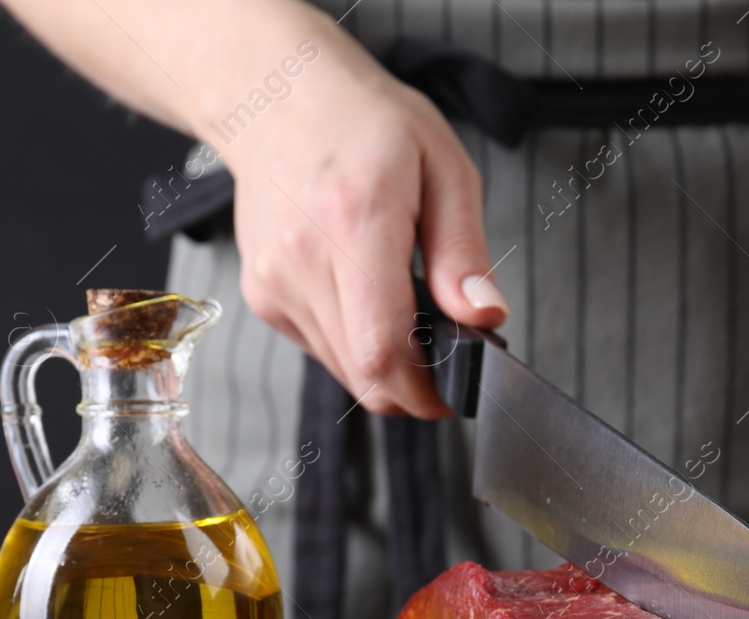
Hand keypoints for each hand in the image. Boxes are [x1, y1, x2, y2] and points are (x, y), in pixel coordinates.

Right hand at [228, 26, 506, 416]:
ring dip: (384, 364)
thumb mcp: (444, 168)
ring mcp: (274, 282)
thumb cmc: (365, 122)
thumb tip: (485, 315)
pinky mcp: (263, 296)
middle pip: (363, 374)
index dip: (425, 391)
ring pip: (343, 370)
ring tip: (408, 314)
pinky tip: (367, 297)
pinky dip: (354, 342)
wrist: (277, 96)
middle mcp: (302, 260)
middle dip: (414, 388)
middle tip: (446, 366)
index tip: (457, 392)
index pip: (382, 350)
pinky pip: (320, 348)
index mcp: (354, 222)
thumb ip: (464, 250)